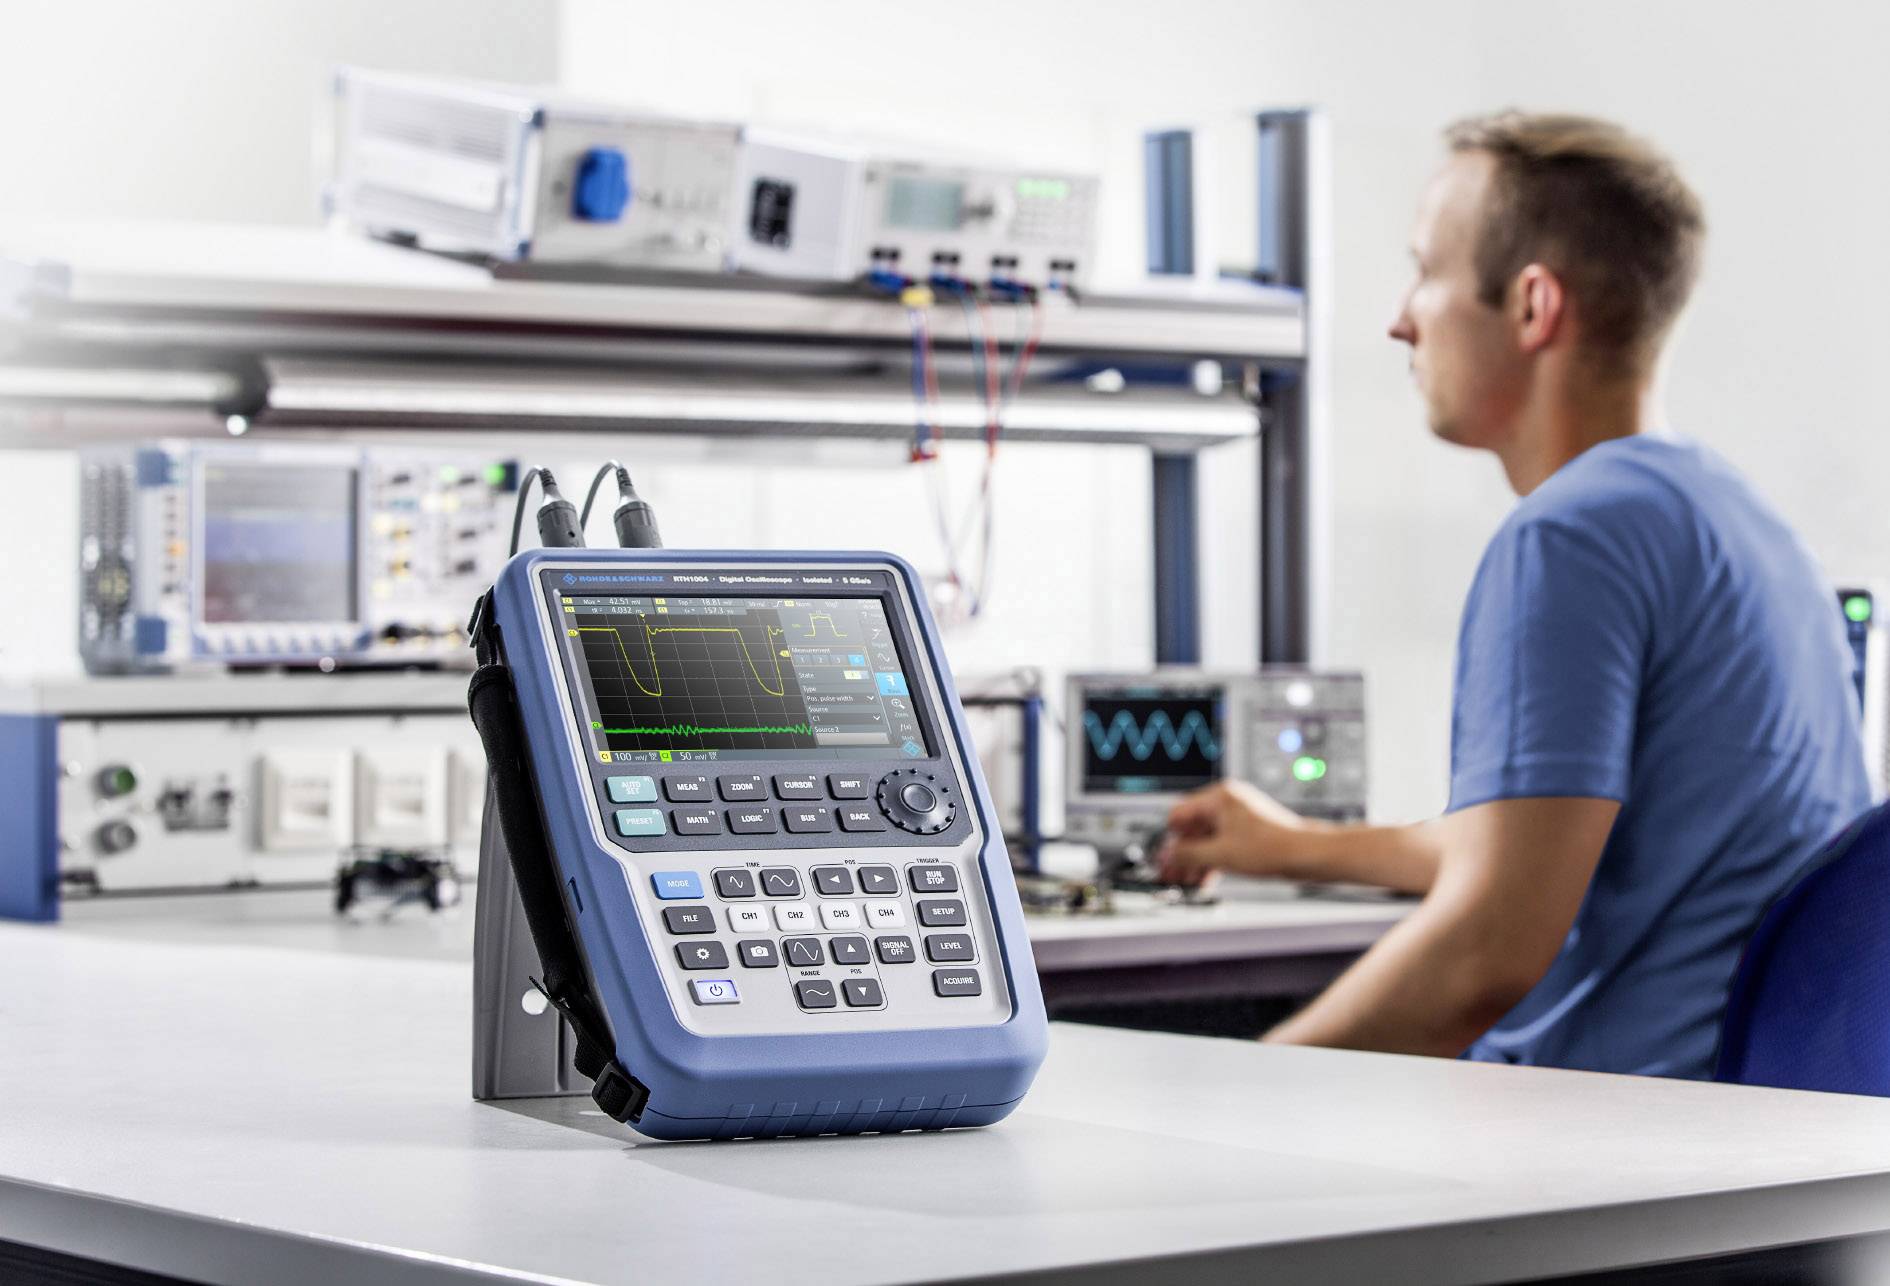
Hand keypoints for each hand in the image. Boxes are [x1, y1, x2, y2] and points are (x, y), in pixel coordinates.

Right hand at [1155, 780, 1313, 884]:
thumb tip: (1166, 856)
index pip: (1180, 814)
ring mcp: (1237, 818)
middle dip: (1182, 855)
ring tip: (1186, 883)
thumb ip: (1188, 855)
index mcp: (1219, 797)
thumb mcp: (1221, 854)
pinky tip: (1204, 880)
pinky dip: (1212, 861)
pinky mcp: (1246, 834)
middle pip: (1192, 829)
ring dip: (1195, 862)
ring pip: (1206, 840)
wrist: (1307, 855)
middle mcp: (1227, 803)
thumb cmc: (1273, 847)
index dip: (1169, 839)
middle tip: (1170, 876)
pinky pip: (1220, 845)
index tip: (1162, 859)